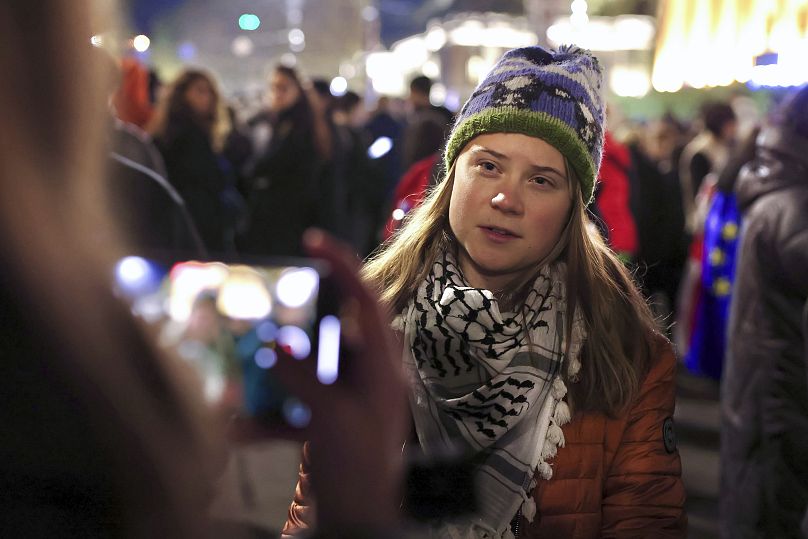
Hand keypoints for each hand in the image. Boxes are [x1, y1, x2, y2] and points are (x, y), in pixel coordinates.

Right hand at [273, 229, 408, 531]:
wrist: (358, 522)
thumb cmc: (358, 468)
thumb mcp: (331, 418)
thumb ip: (303, 377)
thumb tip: (275, 345)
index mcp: (383, 366)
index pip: (368, 301)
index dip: (344, 266)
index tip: (314, 240)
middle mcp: (367, 375)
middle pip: (332, 329)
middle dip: (296, 321)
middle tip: (268, 305)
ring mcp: (346, 397)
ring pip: (307, 366)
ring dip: (274, 372)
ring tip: (248, 363)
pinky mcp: (327, 419)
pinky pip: (294, 405)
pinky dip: (268, 415)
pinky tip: (240, 428)